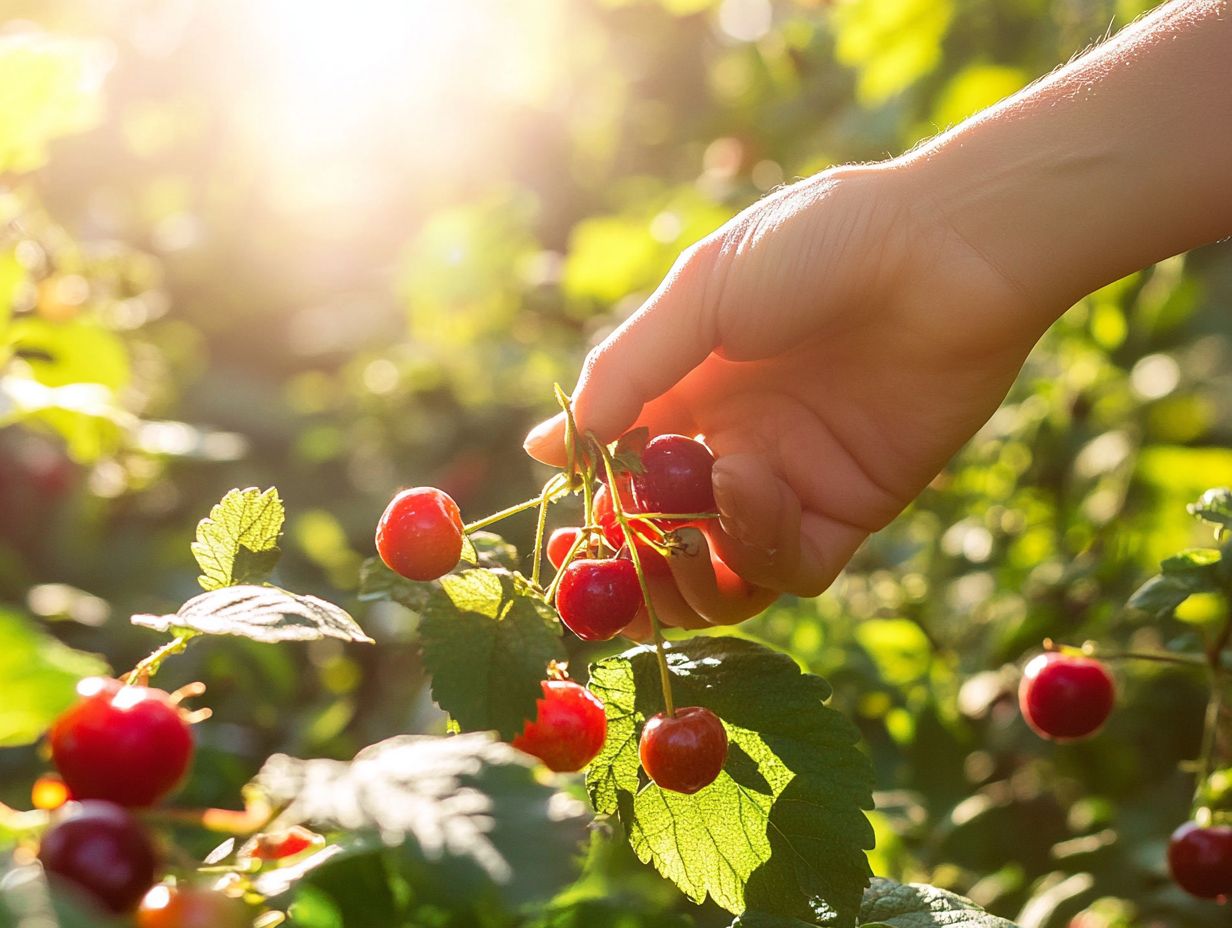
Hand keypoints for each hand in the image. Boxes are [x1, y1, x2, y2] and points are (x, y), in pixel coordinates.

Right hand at [525, 161, 1055, 627]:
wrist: (945, 247)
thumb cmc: (818, 246)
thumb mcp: (703, 293)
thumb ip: (630, 368)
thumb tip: (558, 444)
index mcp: (690, 391)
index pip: (622, 471)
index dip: (588, 506)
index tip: (559, 524)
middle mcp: (734, 444)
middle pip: (666, 540)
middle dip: (629, 566)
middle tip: (601, 571)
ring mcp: (792, 481)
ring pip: (725, 573)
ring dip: (688, 572)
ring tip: (678, 535)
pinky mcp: (851, 507)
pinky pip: (793, 564)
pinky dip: (758, 543)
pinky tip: (750, 484)